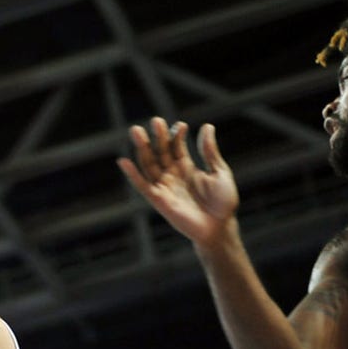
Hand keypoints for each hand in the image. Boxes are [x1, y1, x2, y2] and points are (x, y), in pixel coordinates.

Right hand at [117, 118, 239, 246]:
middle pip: (160, 152)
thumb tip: (207, 126)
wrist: (220, 227)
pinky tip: (124, 161)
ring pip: (149, 164)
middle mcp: (173, 175)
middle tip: (155, 121)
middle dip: (156, 137)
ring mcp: (165, 187)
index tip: (181, 125)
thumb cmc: (223, 202)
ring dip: (142, 148)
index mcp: (187, 168)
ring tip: (136, 131)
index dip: (175, 135)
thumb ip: (210, 151)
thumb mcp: (220, 172)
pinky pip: (142, 185)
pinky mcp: (159, 200)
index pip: (175, 146)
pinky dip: (132, 174)